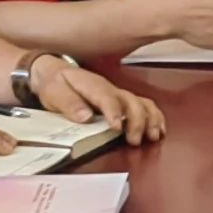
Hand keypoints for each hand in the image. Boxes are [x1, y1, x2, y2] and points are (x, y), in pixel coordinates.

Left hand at [25, 59, 160, 143]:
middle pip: (131, 101)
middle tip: (134, 140)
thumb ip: (69, 103)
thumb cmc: (56, 83)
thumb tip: (85, 116)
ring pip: (142, 103)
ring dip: (150, 119)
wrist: (55, 73)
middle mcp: (110, 89)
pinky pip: (144, 106)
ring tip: (152, 136)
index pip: (107, 98)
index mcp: (92, 85)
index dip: (114, 112)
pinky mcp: (122, 101)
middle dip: (137, 121)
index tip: (117, 128)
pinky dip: (154, 117)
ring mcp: (119, 94)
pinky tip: (158, 129)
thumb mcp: (53, 92)